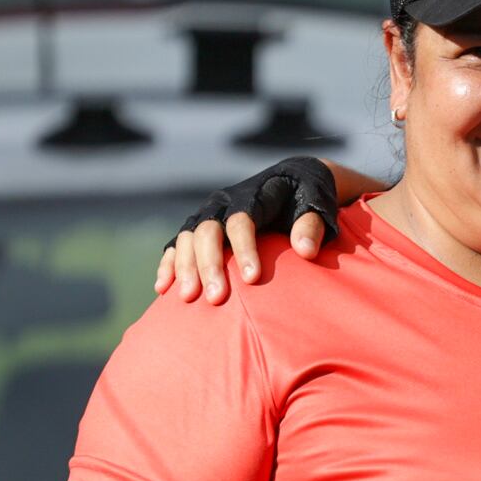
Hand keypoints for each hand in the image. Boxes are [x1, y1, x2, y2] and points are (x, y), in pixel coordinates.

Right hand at [151, 157, 345, 301]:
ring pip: (188, 238)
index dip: (244, 249)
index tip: (251, 279)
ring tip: (188, 297)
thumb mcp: (316, 205)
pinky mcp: (199, 227)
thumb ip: (311, 225)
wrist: (290, 182)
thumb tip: (305, 251)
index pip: (241, 221)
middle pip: (208, 232)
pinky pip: (177, 245)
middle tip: (216, 298)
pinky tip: (163, 287)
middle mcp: (224, 202)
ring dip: (185, 267)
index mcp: (253, 196)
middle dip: (210, 265)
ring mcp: (208, 214)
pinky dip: (168, 264)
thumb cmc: (307, 199)